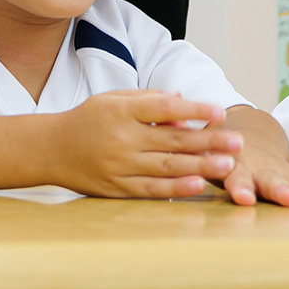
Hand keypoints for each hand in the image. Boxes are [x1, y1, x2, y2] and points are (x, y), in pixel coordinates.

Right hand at [44, 90, 238, 198]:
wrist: (50, 149)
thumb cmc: (87, 120)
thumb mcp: (112, 99)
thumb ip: (148, 99)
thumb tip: (182, 100)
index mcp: (120, 111)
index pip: (163, 108)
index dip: (194, 109)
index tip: (220, 112)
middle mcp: (121, 138)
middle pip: (172, 139)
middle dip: (209, 140)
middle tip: (237, 141)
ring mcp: (119, 166)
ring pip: (167, 167)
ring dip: (201, 166)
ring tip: (228, 164)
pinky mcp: (117, 188)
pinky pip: (152, 190)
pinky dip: (177, 189)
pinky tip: (198, 185)